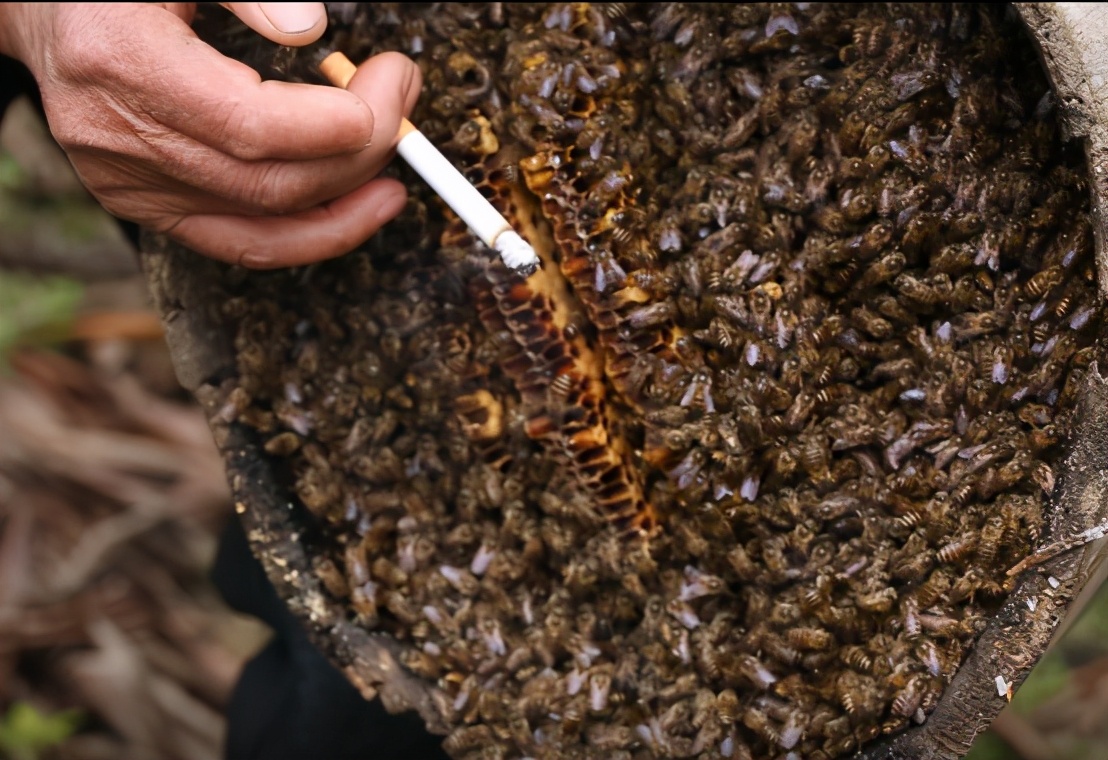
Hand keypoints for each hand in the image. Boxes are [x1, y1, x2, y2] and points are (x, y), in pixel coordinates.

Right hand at [0, 3, 421, 267]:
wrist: (48, 13)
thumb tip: (310, 29)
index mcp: (118, 60)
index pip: (251, 124)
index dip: (341, 120)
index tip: (393, 82)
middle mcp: (116, 136)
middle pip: (268, 178)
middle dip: (361, 149)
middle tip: (405, 104)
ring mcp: (129, 181)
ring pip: (264, 220)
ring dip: (348, 199)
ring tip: (397, 165)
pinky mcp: (146, 205)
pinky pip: (242, 242)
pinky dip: (309, 236)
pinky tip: (358, 212)